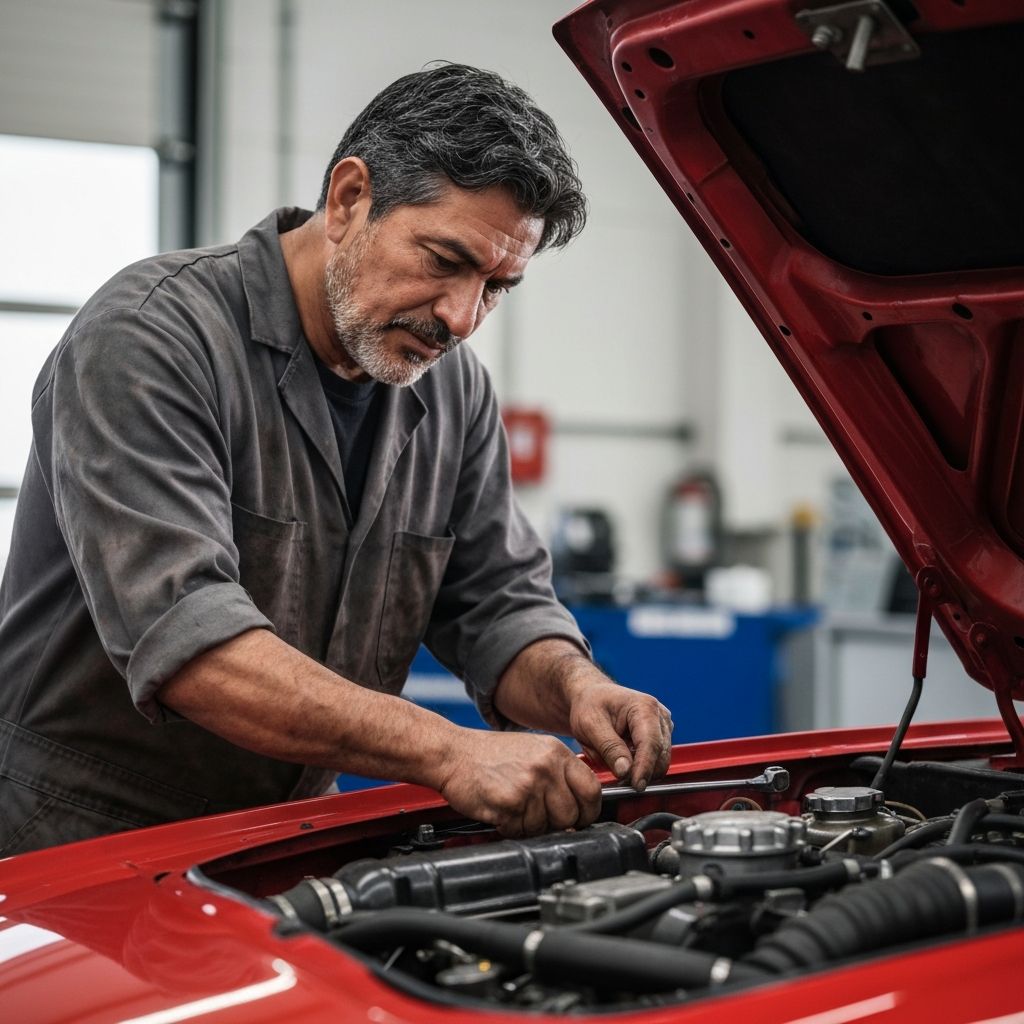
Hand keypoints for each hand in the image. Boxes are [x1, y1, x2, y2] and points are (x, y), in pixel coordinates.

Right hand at [435, 729, 601, 836]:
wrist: (452, 753)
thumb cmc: (489, 755)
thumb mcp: (533, 751)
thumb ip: (558, 775)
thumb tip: (579, 808)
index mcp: (556, 752)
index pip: (592, 790)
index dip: (587, 810)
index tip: (579, 817)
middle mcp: (546, 767)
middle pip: (572, 815)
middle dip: (557, 823)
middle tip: (537, 815)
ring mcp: (529, 785)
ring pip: (546, 827)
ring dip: (530, 826)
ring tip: (514, 808)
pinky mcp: (510, 803)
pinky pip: (522, 831)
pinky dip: (511, 828)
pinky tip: (501, 810)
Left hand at [568, 678, 672, 791]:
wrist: (592, 696)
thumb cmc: (590, 705)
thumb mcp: (590, 724)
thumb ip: (608, 748)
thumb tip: (625, 771)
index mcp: (644, 707)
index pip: (650, 743)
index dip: (645, 767)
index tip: (636, 786)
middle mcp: (659, 715)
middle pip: (660, 755)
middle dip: (642, 772)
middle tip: (618, 782)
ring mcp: (663, 726)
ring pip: (660, 760)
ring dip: (641, 770)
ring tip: (616, 767)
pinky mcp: (661, 736)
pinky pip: (656, 759)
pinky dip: (641, 766)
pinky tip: (624, 761)